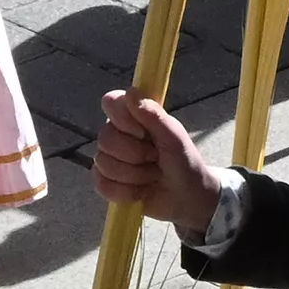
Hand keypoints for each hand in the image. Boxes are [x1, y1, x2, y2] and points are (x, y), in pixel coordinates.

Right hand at [96, 90, 227, 233]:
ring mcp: (108, 158)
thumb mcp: (174, 137)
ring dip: (136, 175)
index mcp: (134, 116)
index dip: (123, 119)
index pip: (111, 102)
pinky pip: (102, 185)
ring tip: (153, 175)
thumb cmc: (183, 160)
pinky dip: (127, 192)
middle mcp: (117, 133)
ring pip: (104, 164)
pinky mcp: (105, 182)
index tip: (143, 132)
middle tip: (156, 158)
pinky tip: (142, 190)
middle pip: (105, 138)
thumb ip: (154, 115)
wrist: (186, 196)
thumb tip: (131, 92)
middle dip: (136, 154)